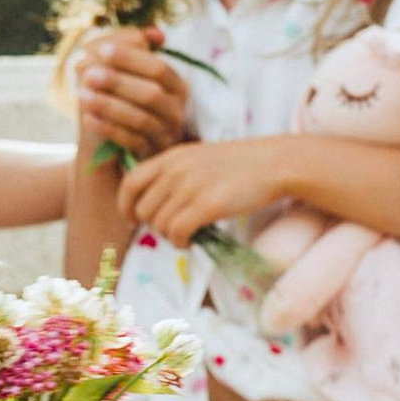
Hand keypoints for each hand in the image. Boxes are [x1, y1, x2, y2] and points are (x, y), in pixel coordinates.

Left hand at [74, 27, 187, 161]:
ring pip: (140, 119)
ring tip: (81, 95)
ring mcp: (165, 134)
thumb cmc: (130, 100)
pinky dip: (107, 128)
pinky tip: (86, 118)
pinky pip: (130, 142)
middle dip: (119, 82)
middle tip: (88, 74)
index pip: (158, 68)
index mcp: (176, 86)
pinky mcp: (150, 154)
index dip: (131, 58)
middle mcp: (176, 110)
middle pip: (152, 94)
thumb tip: (152, 33)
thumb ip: (135, 49)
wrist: (127, 144)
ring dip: (109, 106)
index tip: (102, 50)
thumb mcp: (134, 75)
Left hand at [118, 135, 284, 243]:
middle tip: (172, 229)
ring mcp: (190, 187)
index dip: (125, 205)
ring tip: (186, 234)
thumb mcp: (198, 157)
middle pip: (144, 210)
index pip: (130, 182)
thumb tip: (152, 203)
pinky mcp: (207, 205)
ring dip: (170, 236)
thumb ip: (173, 173)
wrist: (274, 163)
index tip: (131, 219)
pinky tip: (190, 241)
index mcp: (171, 157)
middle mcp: (176, 171)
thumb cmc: (239, 164)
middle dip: (154, 225)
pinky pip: (177, 233)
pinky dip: (180, 243)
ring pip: (160, 225)